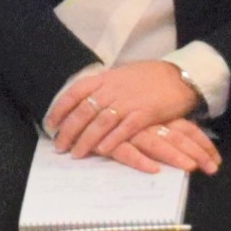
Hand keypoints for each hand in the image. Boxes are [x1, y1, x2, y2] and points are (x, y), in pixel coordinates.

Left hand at [49, 60, 205, 166]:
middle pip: (84, 111)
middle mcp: (113, 89)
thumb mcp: (121, 76)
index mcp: (105, 78)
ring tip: (75, 154)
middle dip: (69, 130)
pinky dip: (111, 140)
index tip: (51, 124)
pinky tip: (102, 151)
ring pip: (100, 122)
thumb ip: (103, 88)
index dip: (60, 109)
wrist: (179, 77)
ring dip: (86, 140)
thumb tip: (84, 101)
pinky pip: (124, 129)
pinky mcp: (145, 113)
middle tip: (59, 146)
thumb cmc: (149, 78)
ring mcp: (129, 101)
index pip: (75, 92)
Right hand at [120, 118, 221, 173]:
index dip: (203, 144)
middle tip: (212, 169)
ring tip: (189, 168)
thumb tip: (181, 137)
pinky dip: (140, 161)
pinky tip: (153, 170)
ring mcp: (129, 131)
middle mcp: (147, 121)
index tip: (216, 160)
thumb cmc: (116, 108)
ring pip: (157, 143)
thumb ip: (159, 123)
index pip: (186, 128)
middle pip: (177, 136)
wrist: (81, 100)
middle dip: (197, 154)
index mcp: (157, 114)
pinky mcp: (110, 141)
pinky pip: (127, 151)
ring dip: (174, 156)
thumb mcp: (142, 113)